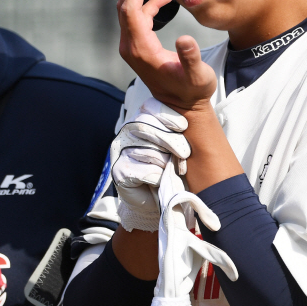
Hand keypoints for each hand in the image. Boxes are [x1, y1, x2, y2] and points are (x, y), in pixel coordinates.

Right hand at [111, 98, 189, 231]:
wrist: (160, 199)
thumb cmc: (171, 168)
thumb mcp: (178, 146)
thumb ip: (178, 132)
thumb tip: (187, 122)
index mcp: (141, 120)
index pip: (150, 107)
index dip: (167, 115)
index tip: (183, 126)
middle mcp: (127, 133)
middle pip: (147, 126)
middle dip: (171, 140)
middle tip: (185, 154)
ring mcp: (120, 152)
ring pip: (148, 151)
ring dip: (165, 163)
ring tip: (171, 170)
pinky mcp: (119, 172)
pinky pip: (145, 171)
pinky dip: (157, 178)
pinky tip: (158, 181)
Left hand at [117, 0, 216, 112]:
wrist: (182, 108)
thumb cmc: (192, 92)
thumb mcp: (197, 76)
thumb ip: (190, 58)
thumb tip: (185, 38)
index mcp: (142, 49)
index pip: (132, 9)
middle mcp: (131, 47)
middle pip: (125, 5)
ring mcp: (132, 48)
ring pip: (128, 11)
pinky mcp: (137, 48)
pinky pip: (136, 19)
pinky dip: (147, 5)